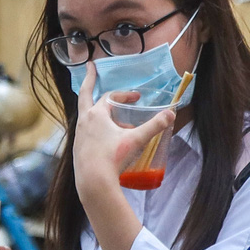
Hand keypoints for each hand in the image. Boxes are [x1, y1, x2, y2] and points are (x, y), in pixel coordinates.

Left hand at [68, 63, 174, 199]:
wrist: (93, 182)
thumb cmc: (113, 157)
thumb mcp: (136, 140)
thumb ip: (154, 126)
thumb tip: (171, 113)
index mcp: (96, 114)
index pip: (111, 97)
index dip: (125, 95)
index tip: (137, 98)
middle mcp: (83, 121)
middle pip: (85, 95)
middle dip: (89, 80)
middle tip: (90, 68)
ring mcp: (78, 135)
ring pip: (88, 116)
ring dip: (100, 111)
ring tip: (112, 115)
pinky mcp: (78, 148)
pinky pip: (88, 131)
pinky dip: (97, 128)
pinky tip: (108, 139)